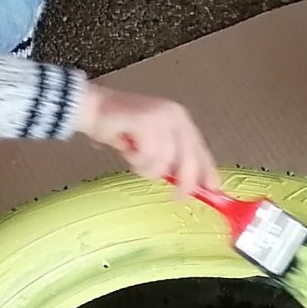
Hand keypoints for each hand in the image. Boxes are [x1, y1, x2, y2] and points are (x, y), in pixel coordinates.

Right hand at [75, 83, 219, 194]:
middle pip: (189, 158)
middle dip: (185, 182)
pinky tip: (127, 149)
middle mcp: (174, 115)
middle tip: (178, 198)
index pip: (200, 148)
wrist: (92, 109)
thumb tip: (188, 184)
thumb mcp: (150, 146)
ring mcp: (161, 117)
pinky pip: (148, 156)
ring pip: (165, 162)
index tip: (214, 189)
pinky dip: (136, 160)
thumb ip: (169, 160)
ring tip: (134, 160)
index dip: (208, 170)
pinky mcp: (146, 121)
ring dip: (147, 169)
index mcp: (179, 119)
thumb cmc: (119, 129)